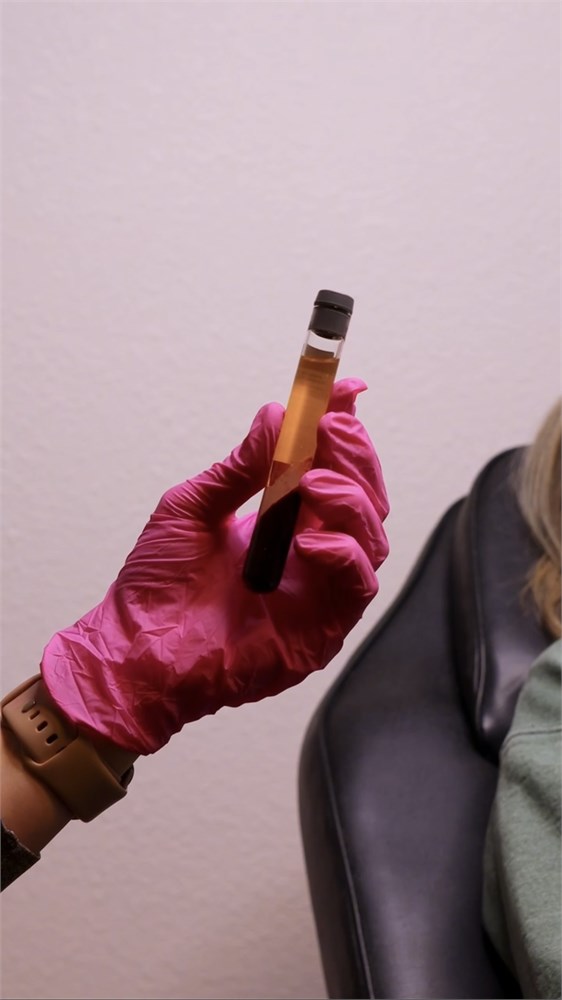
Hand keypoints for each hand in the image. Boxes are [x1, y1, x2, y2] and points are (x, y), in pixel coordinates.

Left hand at [41, 379, 388, 753]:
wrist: (136, 650)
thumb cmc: (158, 586)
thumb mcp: (194, 506)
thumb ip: (239, 465)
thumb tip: (275, 415)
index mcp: (288, 523)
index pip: (336, 471)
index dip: (347, 433)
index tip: (345, 392)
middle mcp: (314, 553)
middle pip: (366, 497)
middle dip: (355, 456)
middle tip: (331, 428)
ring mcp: (322, 591)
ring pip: (372, 535)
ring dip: (350, 497)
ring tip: (311, 481)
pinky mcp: (324, 629)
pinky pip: (358, 585)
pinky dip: (343, 553)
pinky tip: (307, 540)